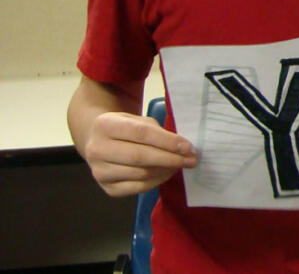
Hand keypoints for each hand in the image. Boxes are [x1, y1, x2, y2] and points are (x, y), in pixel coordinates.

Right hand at [81, 111, 196, 196]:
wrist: (99, 142)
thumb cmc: (124, 129)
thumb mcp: (137, 120)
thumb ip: (157, 131)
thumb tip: (183, 147)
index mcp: (105, 125)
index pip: (141, 133)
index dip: (167, 141)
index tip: (187, 146)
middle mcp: (97, 149)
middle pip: (140, 156)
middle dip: (170, 158)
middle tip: (191, 159)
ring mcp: (99, 172)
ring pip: (140, 174)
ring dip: (166, 170)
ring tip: (181, 164)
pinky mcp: (107, 188)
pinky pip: (138, 188)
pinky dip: (157, 181)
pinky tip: (167, 173)